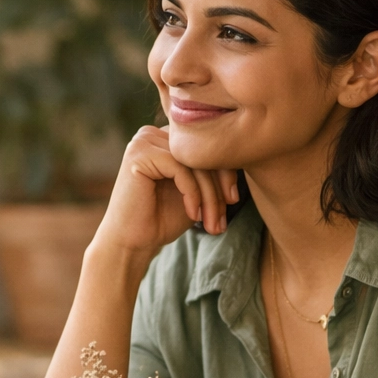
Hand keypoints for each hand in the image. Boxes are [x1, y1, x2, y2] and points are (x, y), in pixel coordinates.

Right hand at [94, 126, 237, 257]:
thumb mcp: (196, 192)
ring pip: (194, 161)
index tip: (233, 202)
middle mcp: (153, 133)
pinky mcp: (139, 154)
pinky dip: (193, 194)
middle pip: (202, 152)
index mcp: (166, 138)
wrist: (131, 243)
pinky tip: (193, 215)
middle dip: (219, 188)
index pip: (207, 146)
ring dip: (209, 196)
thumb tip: (246, 157)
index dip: (226, 173)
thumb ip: (212, 172)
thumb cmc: (161, 220)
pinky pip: (181, 168)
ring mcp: (144, 141)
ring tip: (211, 223)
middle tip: (221, 219)